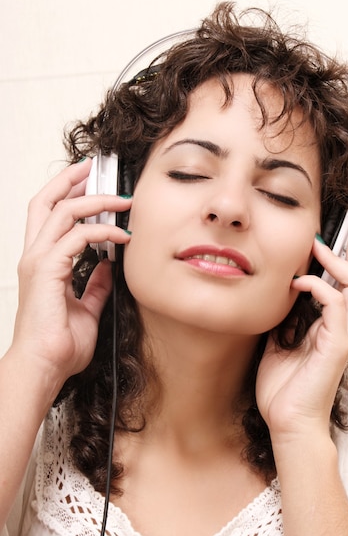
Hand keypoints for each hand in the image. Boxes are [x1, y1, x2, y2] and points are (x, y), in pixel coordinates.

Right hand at [10, 159, 131, 402]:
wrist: (45, 367)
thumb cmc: (59, 344)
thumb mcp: (86, 307)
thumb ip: (95, 285)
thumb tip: (108, 266)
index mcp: (43, 263)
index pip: (49, 215)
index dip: (66, 192)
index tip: (90, 181)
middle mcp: (36, 256)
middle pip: (46, 200)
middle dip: (71, 179)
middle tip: (95, 167)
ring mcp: (38, 261)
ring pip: (62, 210)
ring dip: (95, 200)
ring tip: (122, 201)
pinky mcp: (48, 270)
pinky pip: (77, 236)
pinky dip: (102, 231)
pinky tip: (122, 236)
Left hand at [256, 203, 347, 443]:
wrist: (288, 423)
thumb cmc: (283, 388)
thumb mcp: (277, 341)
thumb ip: (283, 317)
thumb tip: (275, 291)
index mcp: (329, 321)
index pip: (347, 277)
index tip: (343, 221)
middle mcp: (342, 324)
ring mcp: (342, 334)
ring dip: (340, 259)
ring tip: (320, 242)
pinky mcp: (336, 346)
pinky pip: (336, 306)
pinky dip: (320, 288)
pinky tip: (300, 282)